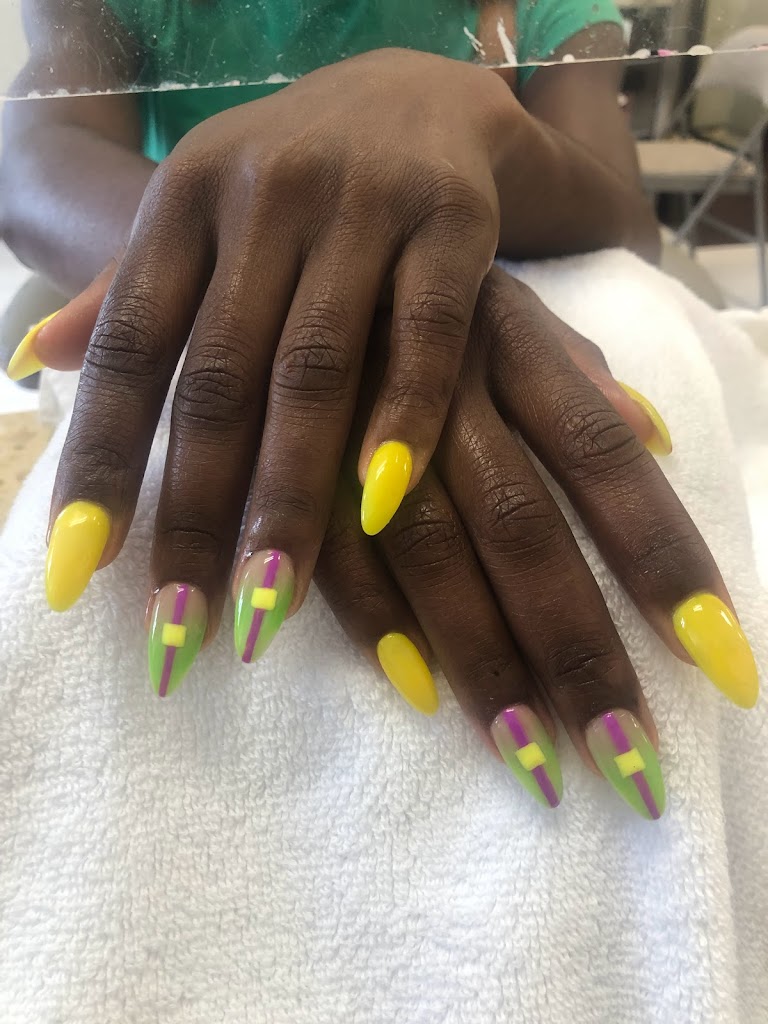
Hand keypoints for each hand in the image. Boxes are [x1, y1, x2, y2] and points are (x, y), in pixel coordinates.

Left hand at [36, 48, 518, 631]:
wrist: (422, 90)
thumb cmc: (298, 183)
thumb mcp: (204, 217)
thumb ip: (130, 289)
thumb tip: (38, 358)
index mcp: (186, 205)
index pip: (130, 351)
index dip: (100, 464)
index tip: (77, 575)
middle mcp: (262, 198)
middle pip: (217, 379)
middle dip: (194, 513)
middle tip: (179, 631)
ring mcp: (360, 203)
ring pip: (313, 368)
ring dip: (289, 497)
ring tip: (268, 605)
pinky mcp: (453, 217)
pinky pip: (425, 330)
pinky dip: (403, 416)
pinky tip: (380, 505)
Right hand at [313, 269, 758, 817]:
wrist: (286, 228)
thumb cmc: (410, 286)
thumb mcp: (500, 301)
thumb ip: (575, 367)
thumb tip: (657, 432)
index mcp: (510, 338)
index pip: (606, 459)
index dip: (665, 560)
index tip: (724, 664)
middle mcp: (444, 380)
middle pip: (526, 527)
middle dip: (579, 649)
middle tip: (632, 764)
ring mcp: (358, 419)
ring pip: (433, 552)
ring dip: (483, 662)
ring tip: (536, 765)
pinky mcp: (285, 453)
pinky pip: (332, 544)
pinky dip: (374, 618)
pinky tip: (420, 693)